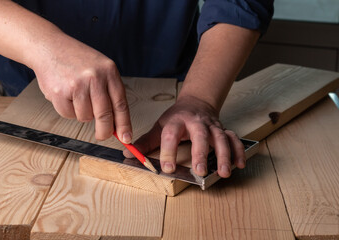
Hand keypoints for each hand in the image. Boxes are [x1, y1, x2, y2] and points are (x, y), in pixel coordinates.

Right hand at [33, 36, 131, 142]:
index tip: (126, 137)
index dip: (124, 124)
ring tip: (76, 96)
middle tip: (102, 136)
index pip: (120, 103)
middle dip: (104, 131)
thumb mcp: (100, 69)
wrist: (48, 46)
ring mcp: (77, 84)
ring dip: (81, 113)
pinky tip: (65, 94)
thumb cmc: (76, 60)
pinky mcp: (60, 92)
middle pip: (104, 115)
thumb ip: (109, 92)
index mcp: (109, 71)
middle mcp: (95, 77)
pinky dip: (67, 110)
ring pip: (85, 117)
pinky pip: (68, 114)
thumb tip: (116, 123)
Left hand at [123, 95, 245, 176]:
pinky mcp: (223, 130)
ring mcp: (212, 126)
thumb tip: (128, 152)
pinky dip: (238, 151)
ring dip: (224, 155)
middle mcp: (196, 123)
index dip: (169, 151)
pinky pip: (234, 139)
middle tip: (200, 171)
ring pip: (220, 138)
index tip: (167, 168)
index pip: (171, 135)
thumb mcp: (160, 126)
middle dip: (201, 153)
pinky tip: (239, 165)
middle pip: (199, 135)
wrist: (196, 102)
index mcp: (177, 121)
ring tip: (223, 172)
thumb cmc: (176, 117)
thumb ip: (146, 141)